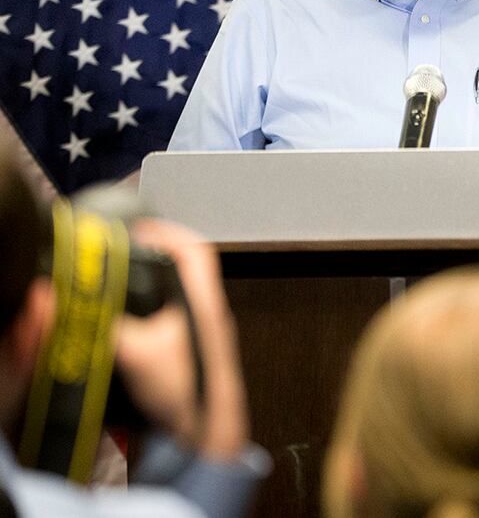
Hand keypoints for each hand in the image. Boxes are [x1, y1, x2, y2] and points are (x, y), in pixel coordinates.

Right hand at [114, 219, 248, 459]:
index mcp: (203, 303)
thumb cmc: (188, 395)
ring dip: (147, 285)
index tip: (140, 228)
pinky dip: (145, 314)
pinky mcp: (188, 354)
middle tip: (122, 253)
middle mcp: (206, 313)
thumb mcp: (141, 354)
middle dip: (152, 256)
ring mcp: (199, 334)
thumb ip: (113, 326)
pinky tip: (123, 324)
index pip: (196, 250)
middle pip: (182, 268)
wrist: (206, 437)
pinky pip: (166, 321)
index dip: (169, 232)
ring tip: (117, 283)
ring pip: (174, 295)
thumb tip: (84, 309)